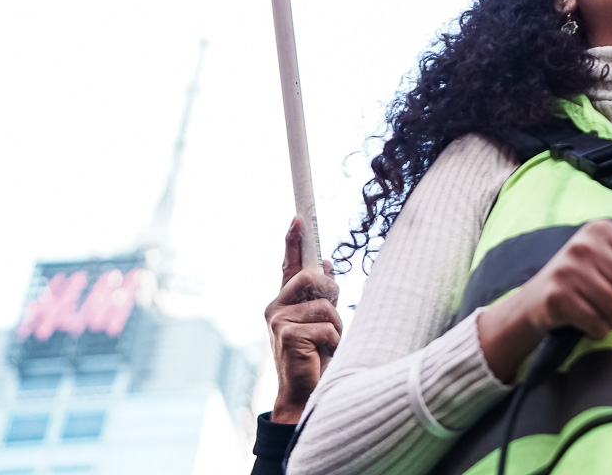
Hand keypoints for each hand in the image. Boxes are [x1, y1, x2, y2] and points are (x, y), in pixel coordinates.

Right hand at [266, 216, 341, 423]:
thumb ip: (319, 296)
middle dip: (331, 294)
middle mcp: (275, 307)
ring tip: (325, 345)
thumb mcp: (319, 321)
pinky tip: (321, 355)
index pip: (289, 265)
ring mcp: (278, 321)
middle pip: (313, 278)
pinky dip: (333, 341)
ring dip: (335, 326)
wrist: (302, 394)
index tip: (298, 218)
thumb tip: (327, 264)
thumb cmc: (314, 357)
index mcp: (283, 302)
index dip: (293, 241)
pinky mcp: (287, 335)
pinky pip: (326, 326)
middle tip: (330, 321)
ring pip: (324, 305)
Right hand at [475, 220, 611, 382]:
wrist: (536, 300)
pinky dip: (597, 329)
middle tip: (610, 299)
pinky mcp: (557, 296)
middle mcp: (585, 243)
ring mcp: (568, 269)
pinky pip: (598, 324)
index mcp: (604, 228)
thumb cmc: (586, 279)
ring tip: (598, 309)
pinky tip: (585, 320)